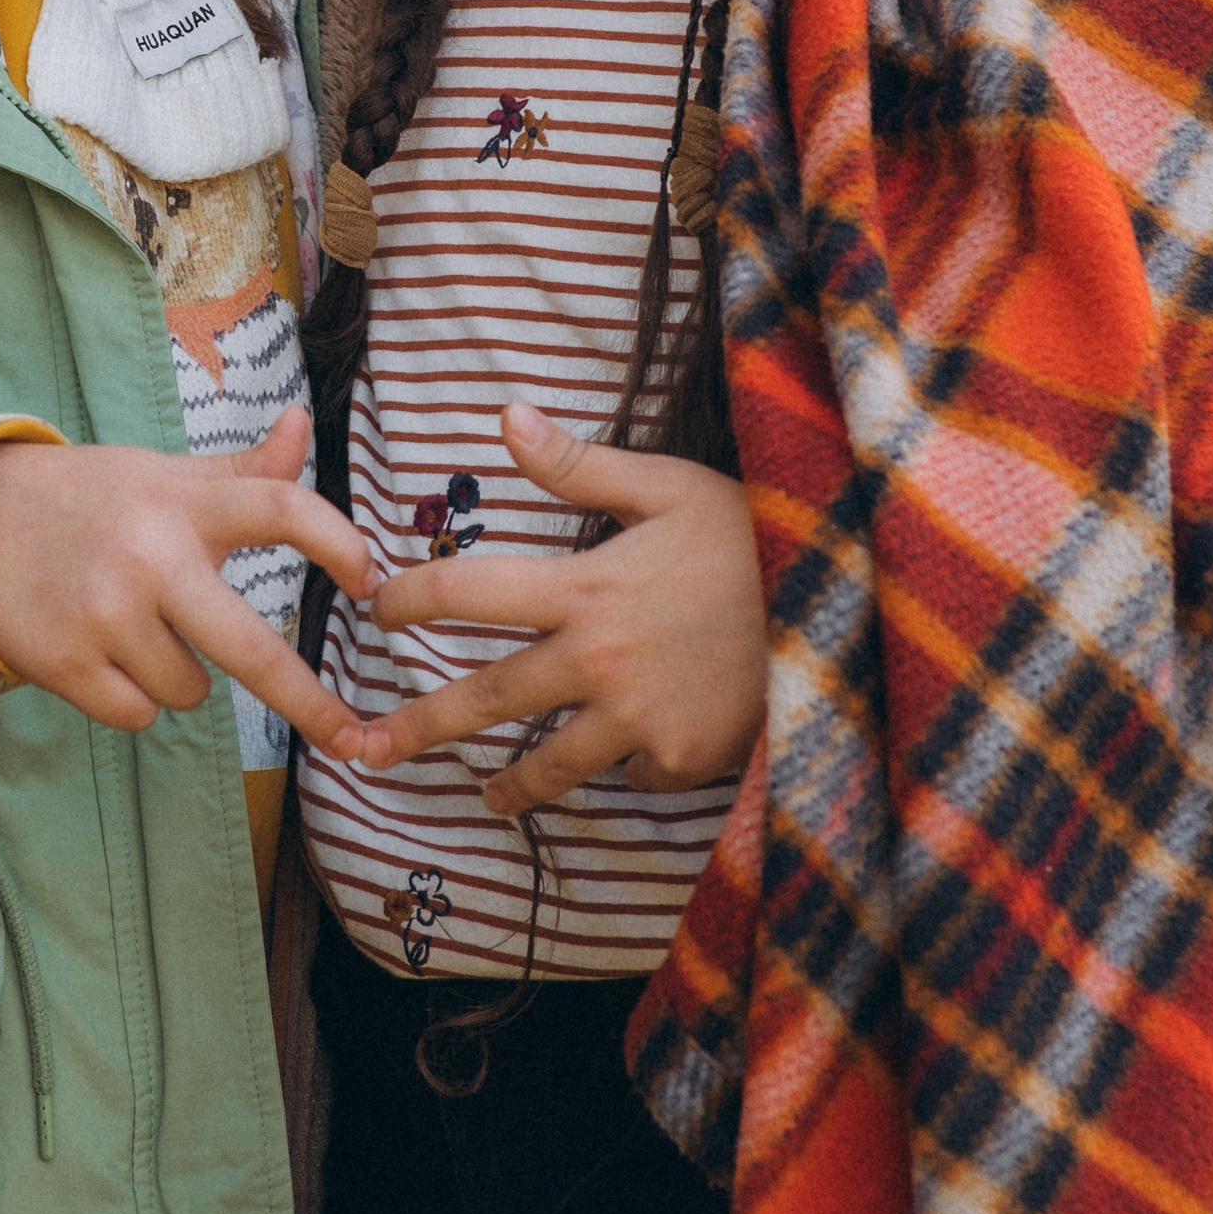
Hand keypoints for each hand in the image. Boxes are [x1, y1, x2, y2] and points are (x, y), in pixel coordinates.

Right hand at [0, 405, 373, 751]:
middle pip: (254, 653)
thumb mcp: (161, 476)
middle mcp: (151, 558)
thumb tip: (303, 425)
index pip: (280, 507)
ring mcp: (107, 615)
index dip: (338, 543)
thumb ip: (240, 470)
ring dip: (183, 676)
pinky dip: (134, 698)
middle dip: (312, 705)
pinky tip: (103, 655)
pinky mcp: (67, 663)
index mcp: (184, 504)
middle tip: (355, 742)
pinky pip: (141, 713)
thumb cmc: (88, 502)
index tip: (371, 581)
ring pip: (193, 691)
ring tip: (136, 630)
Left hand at [353, 402, 764, 818]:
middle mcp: (595, 661)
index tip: (376, 608)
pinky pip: (630, 772)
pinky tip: (627, 757)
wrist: (845, 610)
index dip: (408, 600)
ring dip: (510, 785)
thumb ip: (581, 466)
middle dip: (418, 727)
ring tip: (488, 795)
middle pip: (483, 701)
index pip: (465, 594)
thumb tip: (505, 417)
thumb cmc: (754, 539)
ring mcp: (635, 720)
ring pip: (548, 766)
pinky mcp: (678, 760)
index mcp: (582, 588)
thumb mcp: (669, 488)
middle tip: (367, 749)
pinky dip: (624, 766)